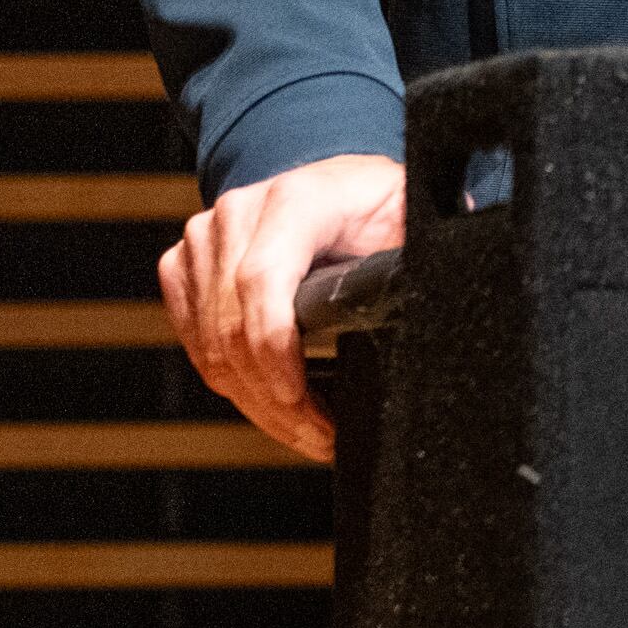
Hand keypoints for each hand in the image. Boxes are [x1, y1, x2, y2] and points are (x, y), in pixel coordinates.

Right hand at [157, 150, 404, 459]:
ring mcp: (205, 237)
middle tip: (320, 439)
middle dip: (274, 400)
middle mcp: (240, 212)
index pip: (263, 281)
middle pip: (232, 326)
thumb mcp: (408, 222)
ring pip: (211, 346)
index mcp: (297, 199)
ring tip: (304, 432)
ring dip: (254, 403)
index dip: (275, 352)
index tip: (304, 404)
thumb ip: (411, 258)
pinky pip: (194, 342)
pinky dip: (230, 382)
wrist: (335, 187)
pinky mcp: (184, 263)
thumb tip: (443, 296)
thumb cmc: (377, 209)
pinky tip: (270, 405)